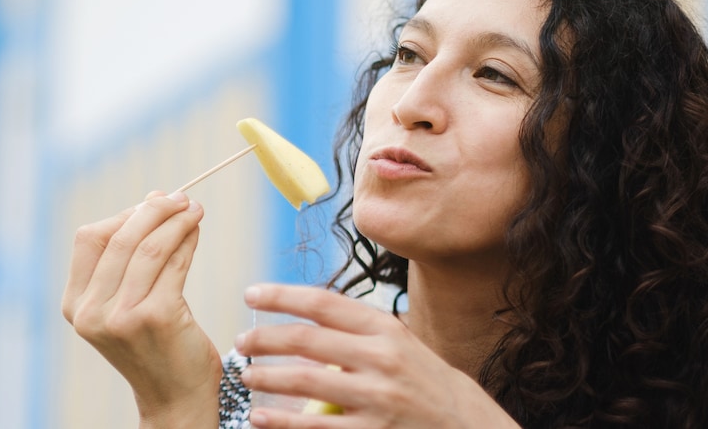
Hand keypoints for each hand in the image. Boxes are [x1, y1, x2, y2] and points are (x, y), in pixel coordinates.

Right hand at [61, 191, 221, 426]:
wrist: (175, 398)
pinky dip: (188, 240)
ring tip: (195, 210)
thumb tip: (153, 198)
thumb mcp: (129, 300)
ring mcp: (122, 316)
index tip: (153, 203)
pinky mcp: (157, 317)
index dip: (123, 215)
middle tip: (182, 197)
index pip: (90, 238)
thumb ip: (133, 255)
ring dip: (176, 220)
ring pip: (150, 246)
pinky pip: (174, 263)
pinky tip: (196, 232)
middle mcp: (92, 311)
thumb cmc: (155, 345)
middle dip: (155, 210)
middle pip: (121, 237)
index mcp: (76, 304)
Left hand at [235, 284, 519, 427]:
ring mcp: (376, 398)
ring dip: (267, 377)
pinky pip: (316, 427)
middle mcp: (381, 358)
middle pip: (306, 340)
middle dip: (264, 338)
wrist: (466, 424)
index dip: (281, 295)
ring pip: (305, 381)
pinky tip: (260, 417)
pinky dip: (281, 422)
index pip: (323, 303)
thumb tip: (302, 313)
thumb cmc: (422, 380)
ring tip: (247, 376)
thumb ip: (357, 328)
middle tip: (241, 341)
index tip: (251, 293)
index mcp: (385, 328)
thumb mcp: (399, 342)